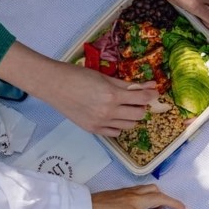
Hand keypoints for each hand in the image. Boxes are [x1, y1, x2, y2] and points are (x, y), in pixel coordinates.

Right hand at [0, 43, 156, 136]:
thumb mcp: (104, 76)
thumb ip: (126, 85)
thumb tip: (147, 86)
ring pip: (128, 126)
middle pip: (138, 115)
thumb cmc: (77, 76)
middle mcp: (108, 113)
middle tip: (138, 99)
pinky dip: (119, 126)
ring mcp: (100, 124)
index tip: (155, 91)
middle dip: (142, 106)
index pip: (141, 99)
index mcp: (112, 96)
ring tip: (126, 107)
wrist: (54, 85)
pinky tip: (115, 117)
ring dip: (132, 116)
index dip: (151, 94)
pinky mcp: (93, 130)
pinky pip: (115, 133)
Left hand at [90, 184, 187, 208]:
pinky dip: (153, 194)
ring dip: (163, 197)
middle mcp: (135, 199)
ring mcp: (131, 192)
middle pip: (161, 198)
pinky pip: (145, 189)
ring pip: (154, 189)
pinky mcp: (127, 189)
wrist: (83, 208)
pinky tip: (150, 204)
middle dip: (175, 204)